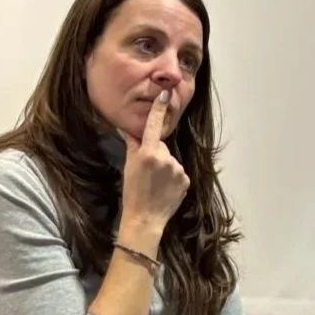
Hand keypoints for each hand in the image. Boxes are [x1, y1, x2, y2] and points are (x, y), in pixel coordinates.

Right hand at [119, 89, 189, 241]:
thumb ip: (133, 145)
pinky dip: (173, 178)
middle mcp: (165, 158)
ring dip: (164, 167)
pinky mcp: (186, 180)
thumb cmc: (132, 192)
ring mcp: (177, 169)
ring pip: (170, 160)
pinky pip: (178, 173)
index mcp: (149, 152)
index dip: (159, 109)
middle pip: (161, 146)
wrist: (144, 219)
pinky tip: (164, 189)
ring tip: (155, 183)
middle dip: (155, 154)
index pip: (154, 126)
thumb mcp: (129, 166)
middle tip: (146, 172)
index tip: (165, 94)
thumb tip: (129, 129)